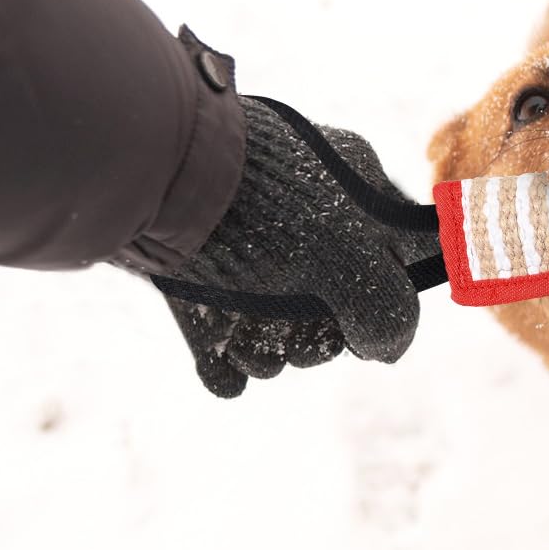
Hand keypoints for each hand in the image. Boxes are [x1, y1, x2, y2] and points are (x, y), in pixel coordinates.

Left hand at [158, 94, 438, 397]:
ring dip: (266, 352)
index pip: (400, 253)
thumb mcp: (347, 256)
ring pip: (278, 320)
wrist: (148, 178)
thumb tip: (386, 350)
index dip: (393, 301)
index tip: (366, 334)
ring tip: (246, 345)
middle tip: (299, 345)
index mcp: (357, 192)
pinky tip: (222, 371)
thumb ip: (387, 308)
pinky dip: (225, 360)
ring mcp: (250, 245)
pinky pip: (226, 331)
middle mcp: (309, 217)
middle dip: (316, 341)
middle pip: (337, 302)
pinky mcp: (197, 272)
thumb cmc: (260, 208)